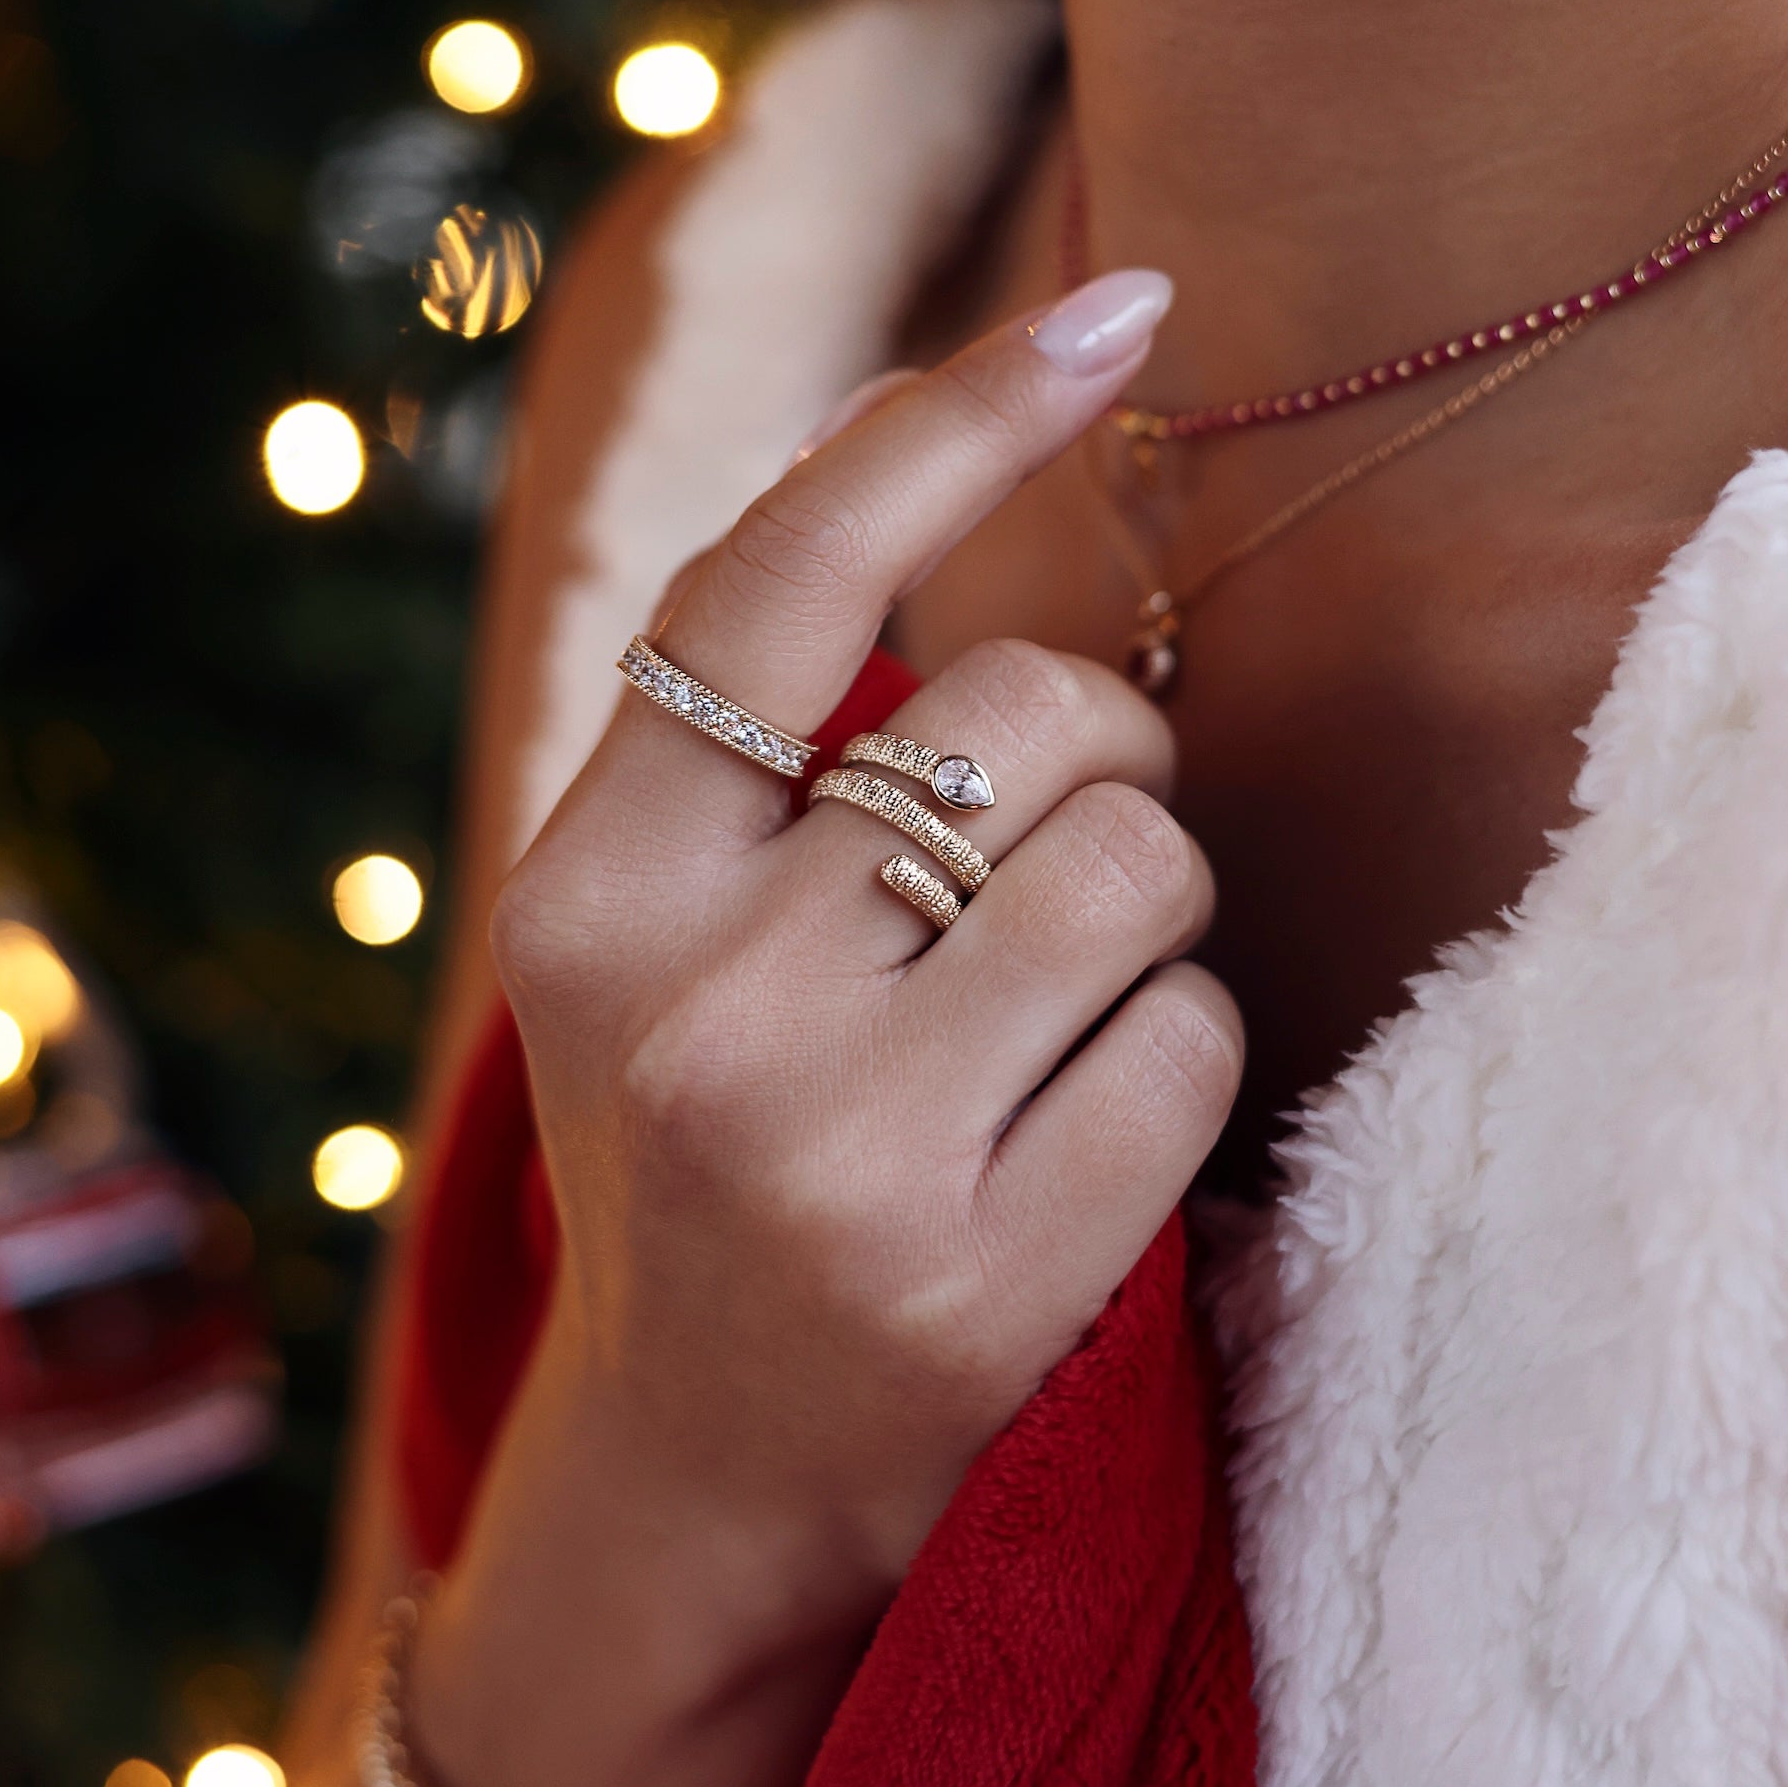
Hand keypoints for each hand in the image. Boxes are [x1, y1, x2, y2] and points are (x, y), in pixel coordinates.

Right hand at [488, 266, 1242, 1604]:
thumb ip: (759, 734)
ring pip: (1139, 863)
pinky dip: (1180, 1052)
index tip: (1122, 306)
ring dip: (1149, 904)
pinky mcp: (990, 1281)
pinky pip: (1197, 1037)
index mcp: (590, 892)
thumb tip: (904, 429)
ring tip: (1055, 1000)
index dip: (954, 421)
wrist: (697, 1480)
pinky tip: (1082, 1129)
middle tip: (1042, 854)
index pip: (780, 586)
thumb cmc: (707, 1135)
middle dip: (1094, 754)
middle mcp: (695, 1008)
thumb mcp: (656, 931)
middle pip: (1027, 711)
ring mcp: (839, 1153)